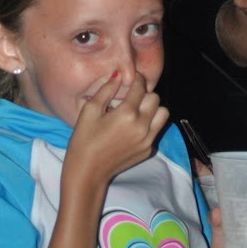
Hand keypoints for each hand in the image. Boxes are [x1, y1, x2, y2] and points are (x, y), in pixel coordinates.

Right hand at [63, 70, 168, 188]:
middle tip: (131, 98)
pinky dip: (149, 126)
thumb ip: (106, 90)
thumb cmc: (84, 140)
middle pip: (155, 98)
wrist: (87, 172)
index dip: (137, 79)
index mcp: (127, 113)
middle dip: (144, 94)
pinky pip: (156, 131)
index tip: (132, 78)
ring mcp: (147, 140)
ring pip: (163, 114)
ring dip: (152, 109)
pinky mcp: (148, 150)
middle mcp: (142, 126)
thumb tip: (117, 75)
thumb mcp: (89, 111)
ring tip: (137, 112)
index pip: (141, 87)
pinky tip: (132, 129)